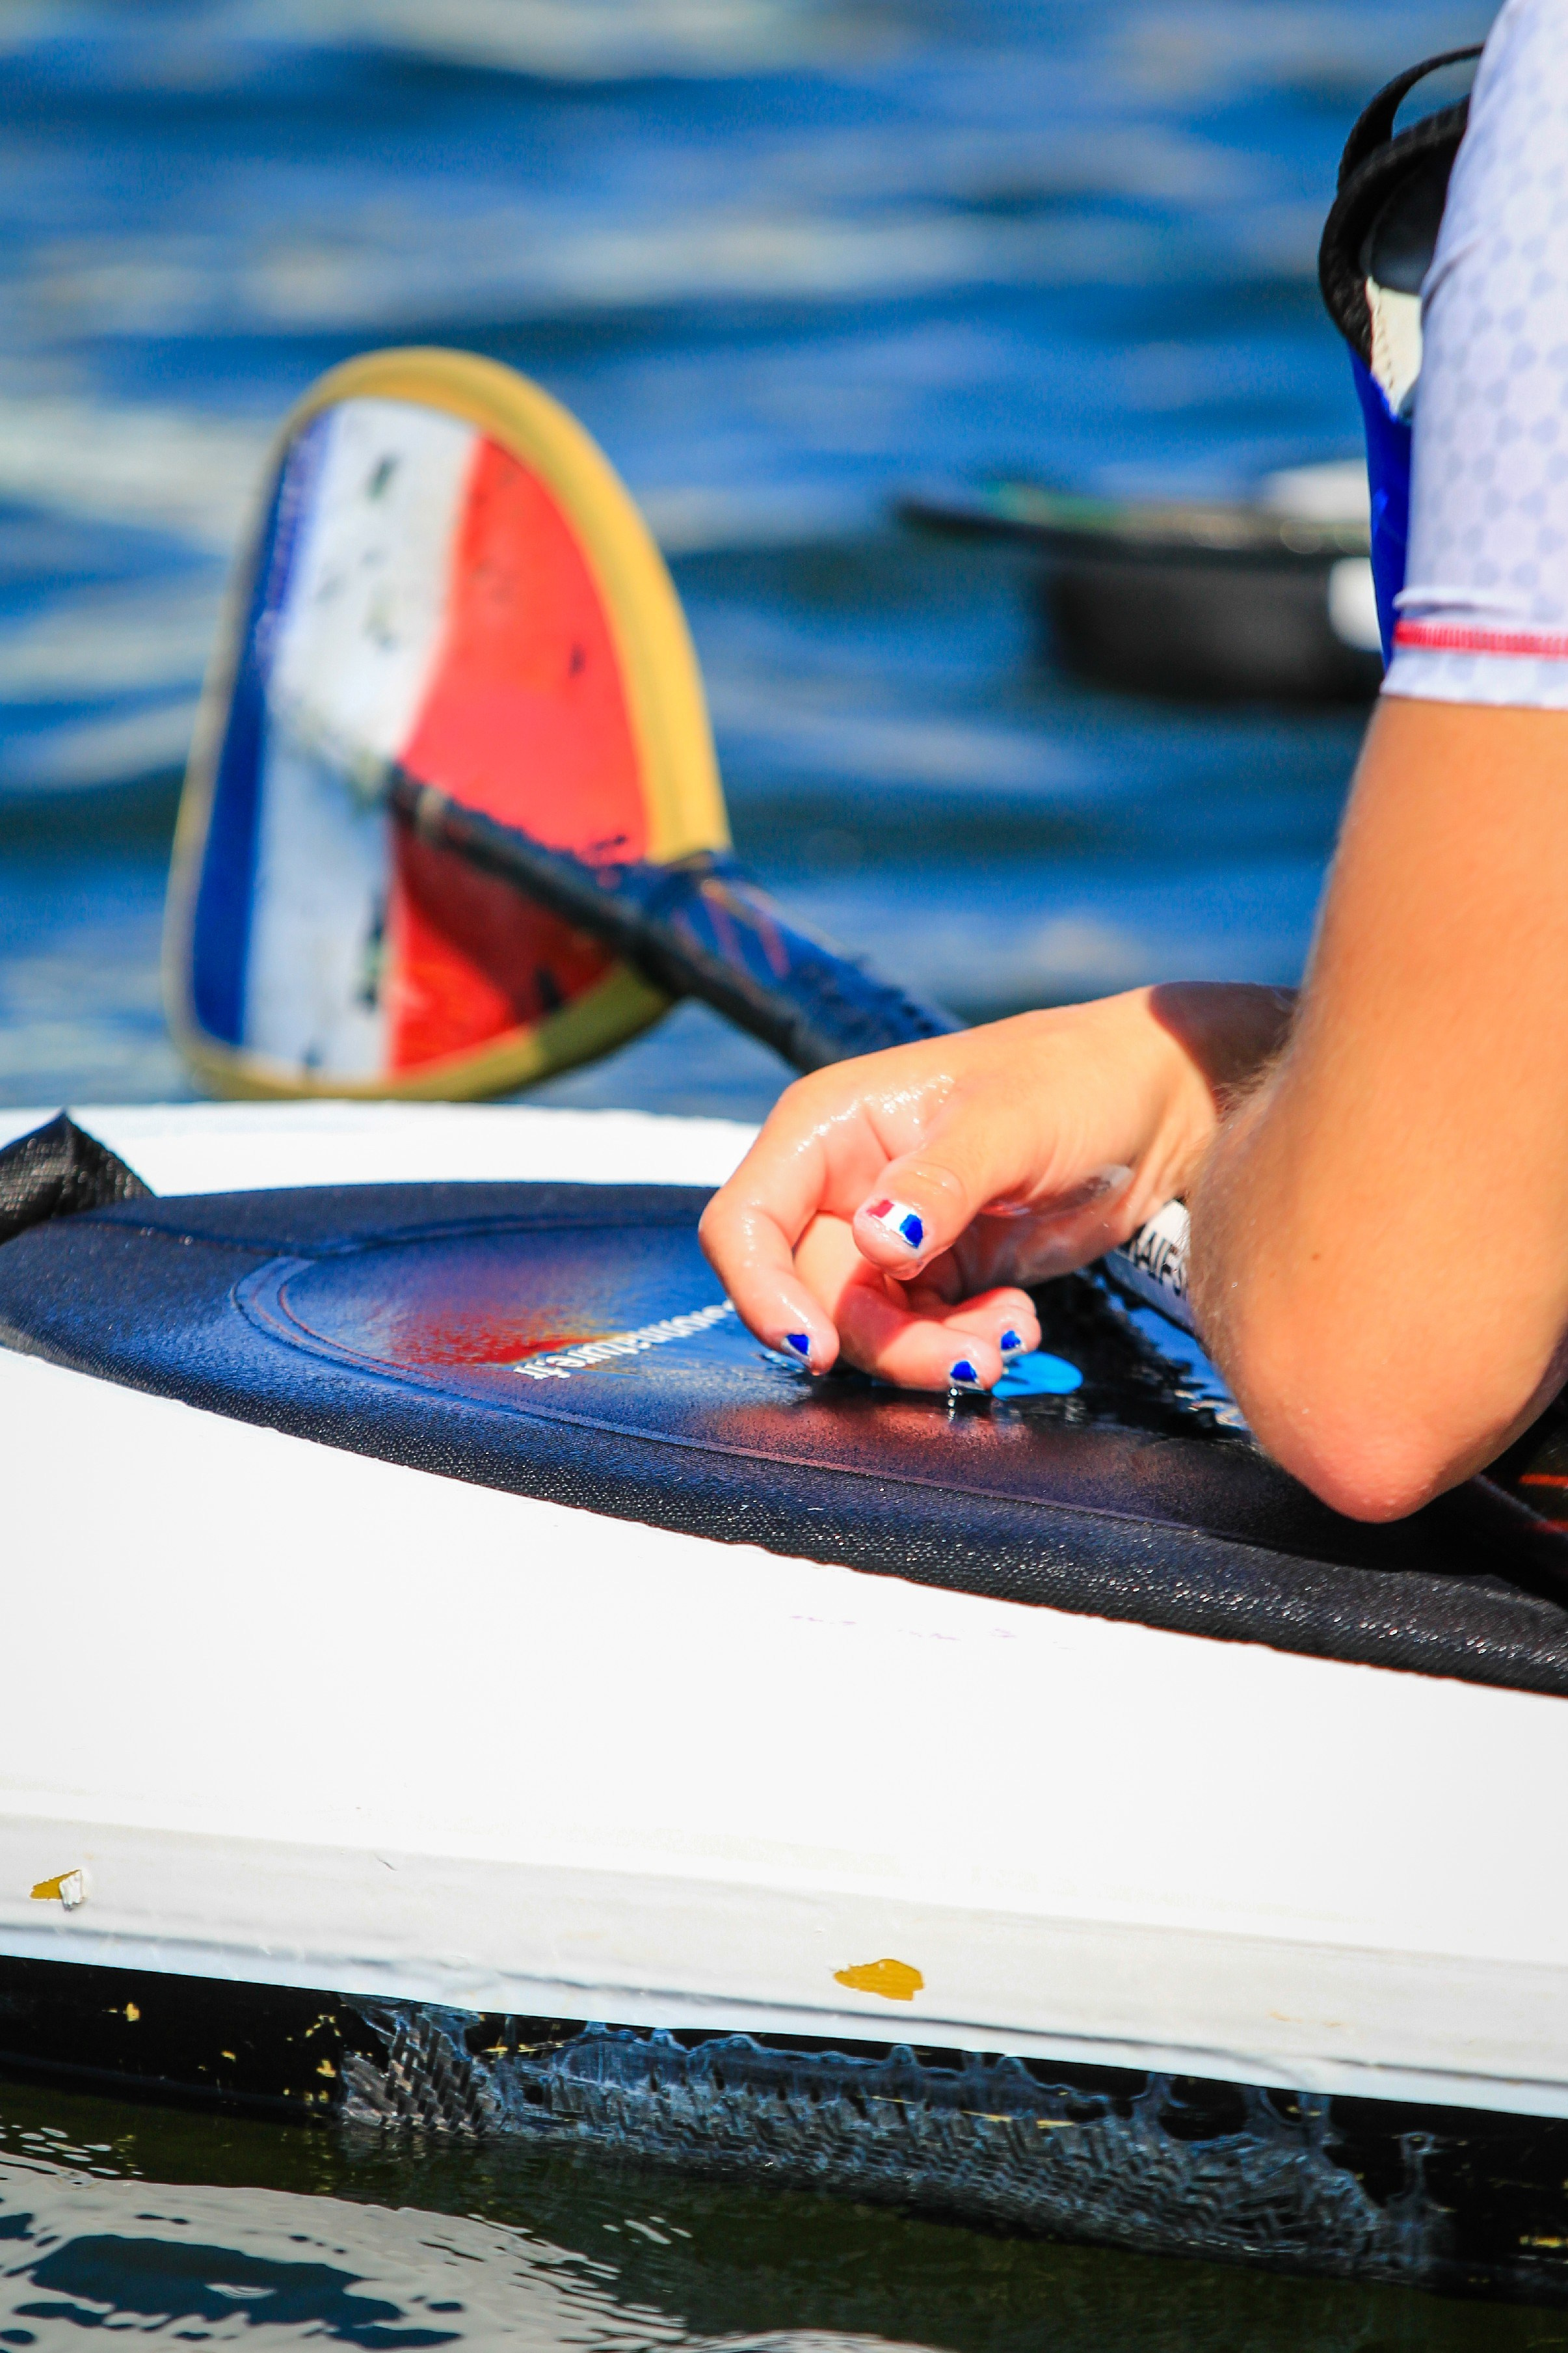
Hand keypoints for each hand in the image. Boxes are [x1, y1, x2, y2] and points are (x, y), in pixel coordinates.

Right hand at [700, 983, 1292, 1391]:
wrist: (1160, 1102)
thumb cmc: (1080, 1080)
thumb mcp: (1012, 1125)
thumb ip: (941, 1184)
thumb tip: (875, 1243)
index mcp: (829, 1126)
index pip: (744, 1223)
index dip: (761, 1294)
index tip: (817, 1351)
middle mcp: (842, 1182)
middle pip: (810, 1296)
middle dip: (886, 1341)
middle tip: (974, 1355)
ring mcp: (887, 1230)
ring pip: (865, 1327)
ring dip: (931, 1351)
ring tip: (1009, 1338)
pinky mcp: (937, 1269)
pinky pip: (918, 1333)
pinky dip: (962, 1344)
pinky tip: (1018, 1325)